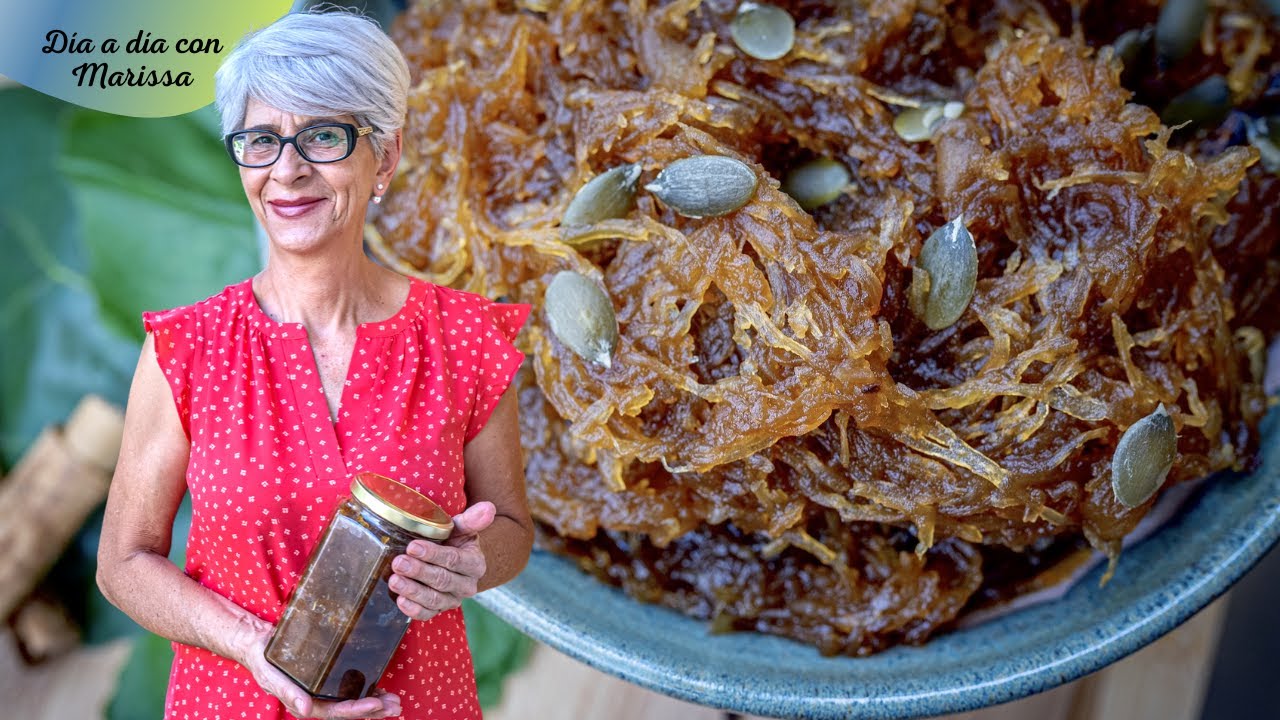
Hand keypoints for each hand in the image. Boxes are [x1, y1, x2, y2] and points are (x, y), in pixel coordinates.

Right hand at [236, 620, 402, 718]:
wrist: (258, 646)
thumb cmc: (264, 662)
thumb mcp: (273, 677)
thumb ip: (290, 693)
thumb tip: (306, 710)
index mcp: (306, 705)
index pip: (337, 712)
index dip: (358, 710)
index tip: (377, 704)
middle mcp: (318, 701)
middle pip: (350, 710)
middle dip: (374, 710)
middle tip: (396, 706)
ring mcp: (324, 691)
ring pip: (353, 701)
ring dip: (375, 702)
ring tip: (395, 701)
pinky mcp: (328, 679)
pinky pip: (350, 687)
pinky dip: (367, 689)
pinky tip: (381, 688)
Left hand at [389, 501, 495, 621]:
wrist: (450, 562)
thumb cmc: (453, 541)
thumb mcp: (461, 528)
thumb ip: (472, 519)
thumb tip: (489, 507)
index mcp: (475, 564)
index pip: (455, 560)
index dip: (434, 555)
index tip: (413, 547)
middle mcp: (467, 586)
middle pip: (443, 580)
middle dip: (419, 571)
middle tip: (399, 562)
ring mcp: (452, 600)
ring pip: (434, 599)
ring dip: (413, 590)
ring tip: (394, 580)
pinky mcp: (438, 611)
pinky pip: (427, 614)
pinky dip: (413, 610)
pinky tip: (400, 600)